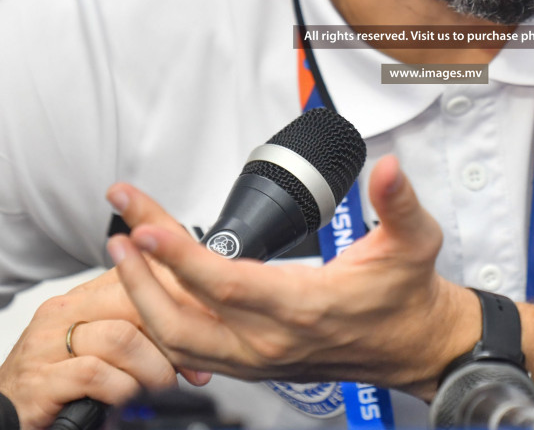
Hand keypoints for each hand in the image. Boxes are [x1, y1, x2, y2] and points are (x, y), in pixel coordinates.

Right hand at [0, 265, 211, 429]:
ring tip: (162, 386)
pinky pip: (97, 374)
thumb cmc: (51, 384)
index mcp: (79, 300)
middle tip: (192, 365)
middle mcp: (62, 314)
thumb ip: (132, 335)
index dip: (176, 299)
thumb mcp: (93, 349)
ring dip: (152, 368)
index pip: (136, 276)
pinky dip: (123, 390)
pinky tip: (127, 400)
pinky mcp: (41, 380)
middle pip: (133, 300)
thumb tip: (187, 341)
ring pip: (121, 337)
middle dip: (171, 334)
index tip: (203, 325)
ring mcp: (48, 345)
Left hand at [106, 155, 481, 400]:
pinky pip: (190, 349)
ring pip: (178, 340)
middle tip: (119, 227)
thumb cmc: (406, 295)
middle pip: (182, 319)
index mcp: (305, 308)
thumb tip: (388, 169)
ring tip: (123, 251)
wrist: (413, 345)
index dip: (179, 257)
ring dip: (142, 296)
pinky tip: (150, 288)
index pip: (226, 286)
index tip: (145, 226)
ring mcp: (258, 358)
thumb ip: (398, 201)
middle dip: (140, 273)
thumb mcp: (414, 240)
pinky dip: (160, 319)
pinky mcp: (252, 363)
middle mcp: (272, 341)